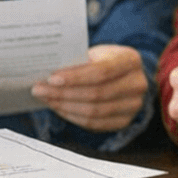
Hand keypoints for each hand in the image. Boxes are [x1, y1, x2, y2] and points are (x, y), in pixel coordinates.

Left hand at [32, 44, 147, 132]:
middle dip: (64, 93)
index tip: (52, 78)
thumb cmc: (104, 60)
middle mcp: (137, 84)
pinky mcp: (124, 121)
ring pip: (94, 111)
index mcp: (130, 60)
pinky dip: (72, 116)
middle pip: (97, 93)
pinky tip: (59, 108)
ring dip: (65, 106)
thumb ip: (77, 62)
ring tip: (46, 99)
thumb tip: (47, 73)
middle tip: (40, 89)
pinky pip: (94, 123)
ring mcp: (133, 105)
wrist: (123, 74)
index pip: (102, 72)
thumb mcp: (95, 53)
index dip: (75, 77)